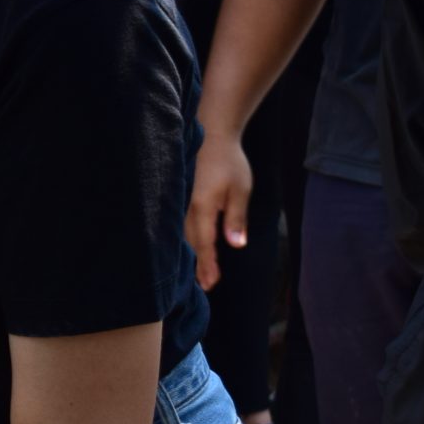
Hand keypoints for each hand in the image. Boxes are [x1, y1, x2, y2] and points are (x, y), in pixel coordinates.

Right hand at [187, 129, 254, 289]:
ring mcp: (182, 203)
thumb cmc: (230, 163)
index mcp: (202, 208)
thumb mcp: (241, 191)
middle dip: (198, 265)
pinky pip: (182, 225)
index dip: (208, 265)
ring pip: (184, 236)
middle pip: (191, 243)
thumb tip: (235, 245)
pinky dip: (187, 240)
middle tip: (204, 286)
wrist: (212, 137)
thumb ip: (236, 219)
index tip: (211, 283)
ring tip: (196, 272)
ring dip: (191, 254)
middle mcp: (187, 208)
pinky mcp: (183, 198)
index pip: (205, 244)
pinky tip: (189, 246)